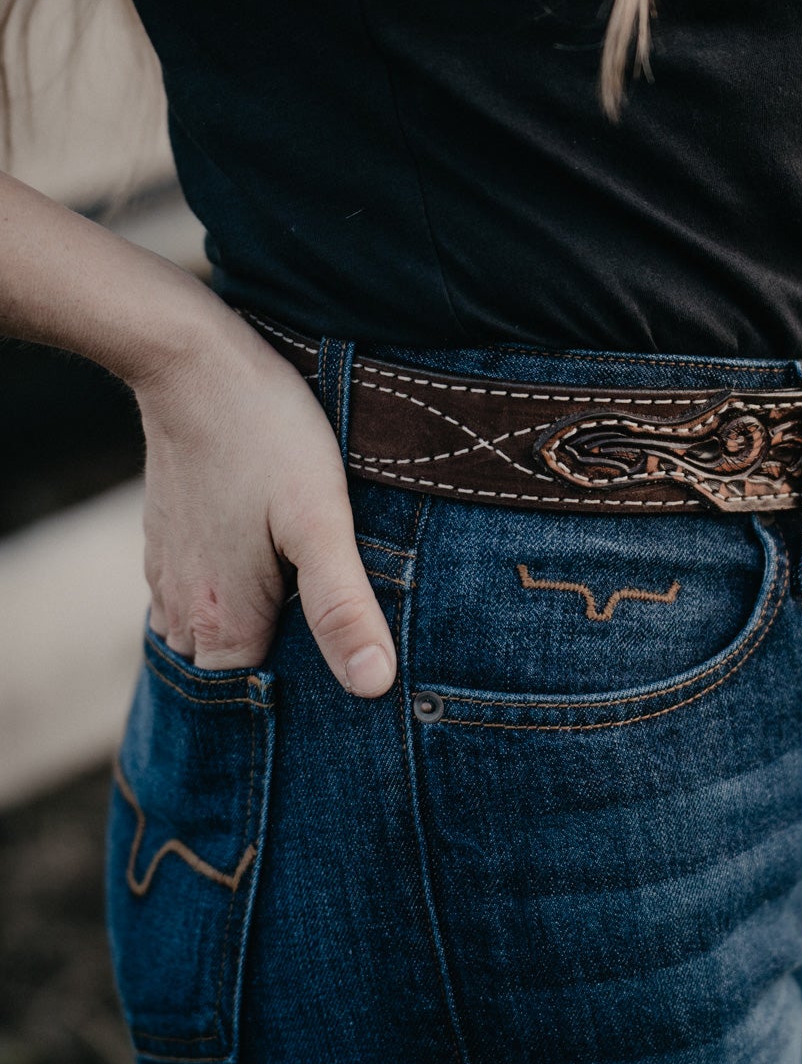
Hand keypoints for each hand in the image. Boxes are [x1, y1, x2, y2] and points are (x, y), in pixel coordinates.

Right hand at [134, 312, 396, 696]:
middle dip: (284, 661)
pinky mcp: (167, 542)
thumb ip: (343, 605)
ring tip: (310, 596)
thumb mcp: (321, 518)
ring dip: (257, 626)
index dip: (309, 693)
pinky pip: (200, 595)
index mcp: (221, 622)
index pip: (261, 699)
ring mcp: (167, 577)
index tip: (350, 663)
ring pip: (213, 633)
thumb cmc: (268, 435)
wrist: (194, 363)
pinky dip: (233, 593)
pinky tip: (271, 563)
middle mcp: (182, 612)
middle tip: (341, 624)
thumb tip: (373, 685)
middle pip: (236, 670)